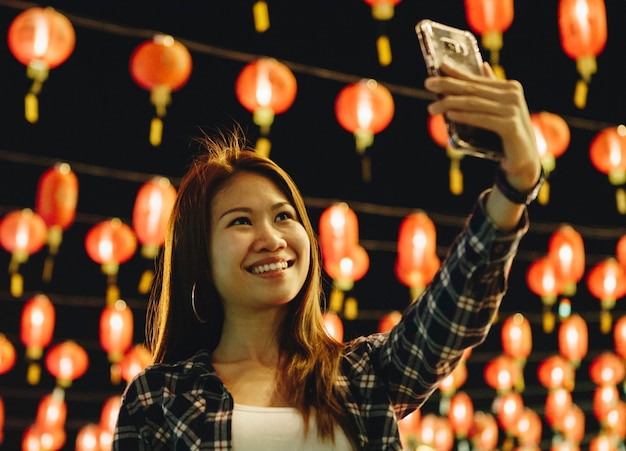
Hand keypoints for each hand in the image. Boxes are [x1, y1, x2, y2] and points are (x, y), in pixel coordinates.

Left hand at [424, 62, 540, 192]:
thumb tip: (483, 65)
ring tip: (432, 107)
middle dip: (448, 85)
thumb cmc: (509, 131)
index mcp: (510, 87)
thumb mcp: (500, 107)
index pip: (476, 79)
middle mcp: (513, 95)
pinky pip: (482, 119)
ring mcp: (513, 110)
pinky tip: (450, 115)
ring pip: (474, 103)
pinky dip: (465, 116)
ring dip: (450, 104)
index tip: (439, 66)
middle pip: (473, 89)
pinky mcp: (510, 126)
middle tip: (428, 84)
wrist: (524, 157)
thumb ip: (492, 88)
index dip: (457, 72)